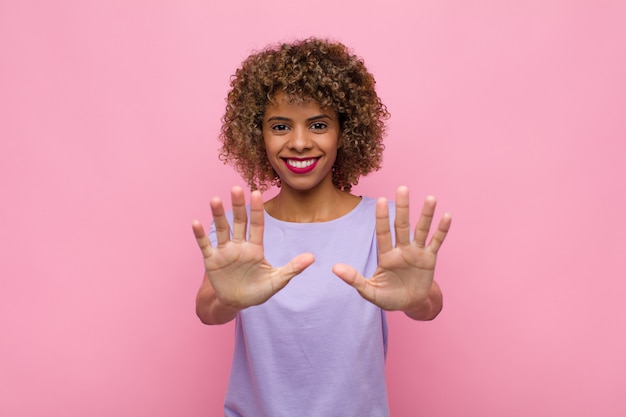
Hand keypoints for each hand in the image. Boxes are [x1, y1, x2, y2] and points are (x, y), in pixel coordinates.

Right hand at [192, 186, 314, 308]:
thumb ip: (292, 268)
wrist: (236, 303)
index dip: (257, 210)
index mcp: (255, 248)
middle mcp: (239, 246)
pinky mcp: (212, 261)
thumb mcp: (277, 281)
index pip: (257, 225)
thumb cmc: (258, 291)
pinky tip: (196, 223)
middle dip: (238, 206)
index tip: (257, 192)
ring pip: (222, 229)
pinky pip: (205, 245)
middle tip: (236, 188)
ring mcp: (225, 252)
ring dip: (218, 215)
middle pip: (239, 222)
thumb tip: (312, 257)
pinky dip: (200, 235)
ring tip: (215, 199)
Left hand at [332, 186, 450, 316]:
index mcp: (386, 255)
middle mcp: (402, 249)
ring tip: (430, 198)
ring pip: (421, 230)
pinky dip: (442, 230)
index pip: (383, 233)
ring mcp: (416, 252)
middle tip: (402, 188)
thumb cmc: (388, 297)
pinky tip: (446, 216)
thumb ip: (354, 279)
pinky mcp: (429, 259)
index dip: (382, 218)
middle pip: (402, 225)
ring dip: (426, 215)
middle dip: (402, 208)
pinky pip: (436, 242)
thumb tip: (334, 268)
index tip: (380, 200)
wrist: (410, 304)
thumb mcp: (369, 291)